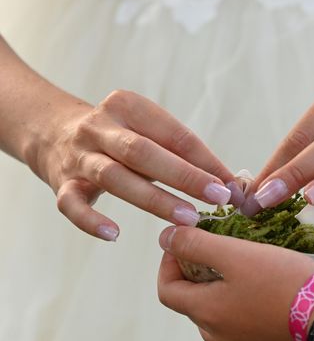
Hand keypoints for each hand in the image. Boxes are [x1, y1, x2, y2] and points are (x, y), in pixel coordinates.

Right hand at [36, 90, 237, 240]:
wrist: (52, 132)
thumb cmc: (121, 137)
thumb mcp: (150, 133)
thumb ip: (186, 155)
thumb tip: (232, 185)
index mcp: (129, 106)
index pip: (174, 134)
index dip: (206, 161)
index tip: (232, 185)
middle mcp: (100, 127)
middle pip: (143, 152)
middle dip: (185, 176)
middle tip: (218, 199)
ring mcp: (78, 155)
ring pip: (115, 177)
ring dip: (154, 199)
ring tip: (187, 219)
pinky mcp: (61, 182)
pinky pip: (71, 204)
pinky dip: (91, 220)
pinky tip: (114, 234)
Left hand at [157, 225, 313, 340]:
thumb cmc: (283, 283)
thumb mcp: (236, 254)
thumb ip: (196, 244)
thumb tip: (165, 237)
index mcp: (206, 313)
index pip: (167, 289)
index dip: (169, 261)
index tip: (186, 239)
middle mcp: (219, 334)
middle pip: (192, 298)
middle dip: (198, 268)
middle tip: (218, 243)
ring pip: (219, 307)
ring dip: (222, 282)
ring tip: (244, 258)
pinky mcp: (265, 340)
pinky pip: (243, 315)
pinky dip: (243, 295)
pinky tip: (264, 278)